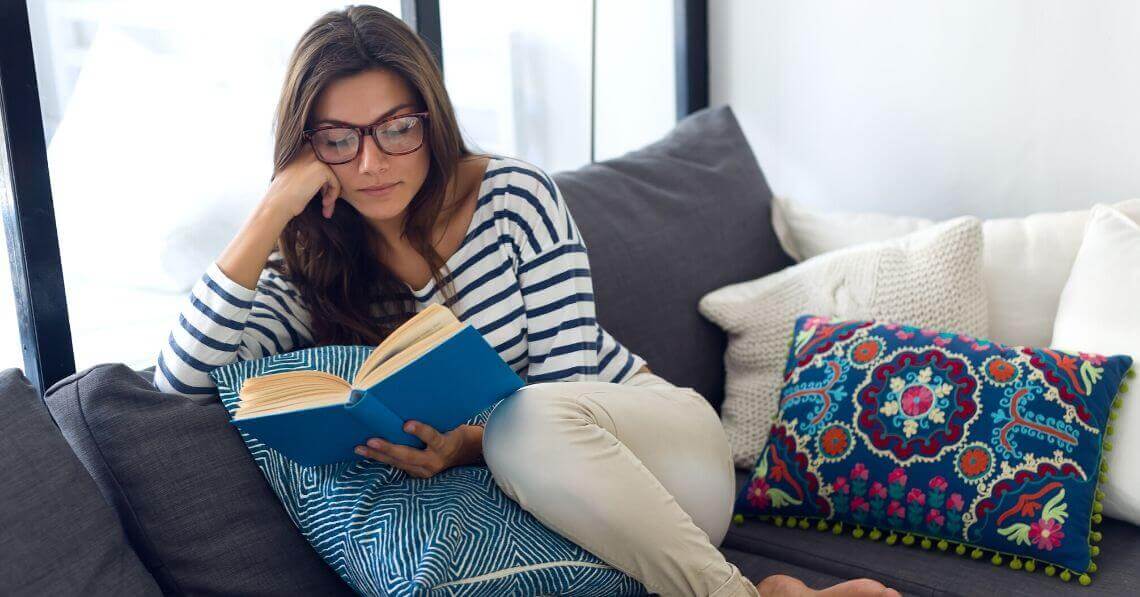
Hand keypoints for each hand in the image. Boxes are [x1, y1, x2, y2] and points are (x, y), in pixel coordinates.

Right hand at [262, 144, 342, 220]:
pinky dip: (332, 195)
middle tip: (326, 202)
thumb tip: (336, 172)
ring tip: (326, 205)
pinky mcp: (323, 169)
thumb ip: (314, 170)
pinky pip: (336, 183)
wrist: (278, 202)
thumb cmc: (287, 194)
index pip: (327, 161)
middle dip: (332, 186)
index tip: (324, 193)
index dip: (328, 179)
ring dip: (332, 193)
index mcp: (304, 149)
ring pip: (335, 176)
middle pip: (333, 169)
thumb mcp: (300, 175)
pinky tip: (324, 203)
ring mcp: (316, 158)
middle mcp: (310, 150)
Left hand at [354, 422, 481, 477]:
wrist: (462, 452)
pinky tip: (366, 453)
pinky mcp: (417, 475)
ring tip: (360, 448)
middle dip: (388, 448)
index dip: (420, 431)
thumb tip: (410, 401)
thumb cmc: (451, 430)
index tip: (407, 424)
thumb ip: (434, 419)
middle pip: (409, 455)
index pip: (432, 438)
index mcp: (445, 445)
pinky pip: (396, 466)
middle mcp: (434, 461)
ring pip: (398, 463)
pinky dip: (381, 458)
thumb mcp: (449, 424)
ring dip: (378, 455)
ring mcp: (425, 471)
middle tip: (372, 440)